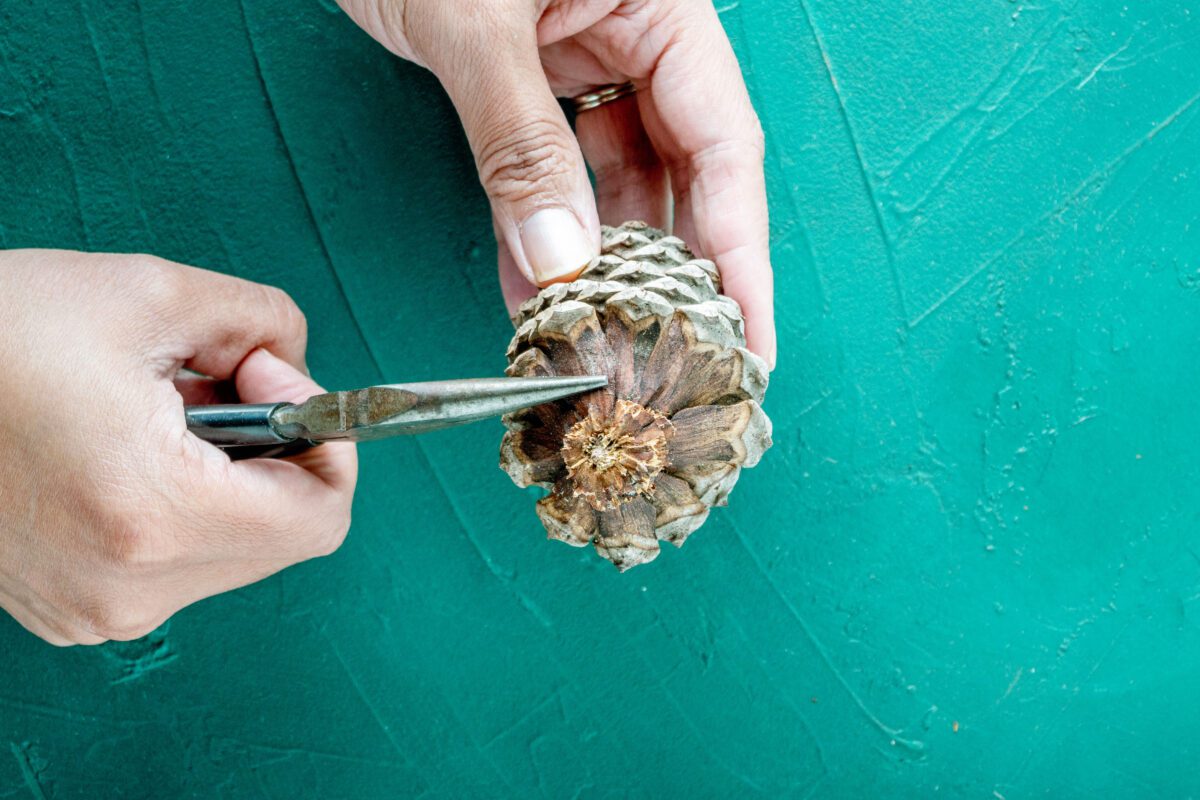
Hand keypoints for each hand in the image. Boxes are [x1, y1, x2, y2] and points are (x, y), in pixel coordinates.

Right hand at [0, 250, 356, 644]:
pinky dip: (180, 505)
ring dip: (227, 476)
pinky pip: (174, 563)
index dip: (322, 440)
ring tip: (160, 409)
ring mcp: (93, 610)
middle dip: (273, 451)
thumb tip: (295, 363)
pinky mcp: (68, 607)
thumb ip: (262, 319)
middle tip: (216, 378)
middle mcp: (127, 588)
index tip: (272, 378)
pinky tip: (128, 447)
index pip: (319, 518)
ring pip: (232, 549)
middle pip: (282, 535)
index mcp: (154, 516)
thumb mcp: (147, 292)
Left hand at [339, 0, 775, 366]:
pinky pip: (553, 165)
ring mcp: (587, 51)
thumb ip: (521, 142)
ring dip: (599, 262)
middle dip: (672, 270)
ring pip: (615, 179)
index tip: (747, 334)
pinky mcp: (534, 71)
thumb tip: (561, 262)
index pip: (725, 144)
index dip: (739, 250)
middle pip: (681, 172)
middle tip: (674, 360)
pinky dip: (539, 227)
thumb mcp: (474, 22)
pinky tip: (532, 289)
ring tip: (596, 340)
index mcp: (665, 0)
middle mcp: (639, 29)